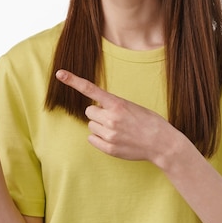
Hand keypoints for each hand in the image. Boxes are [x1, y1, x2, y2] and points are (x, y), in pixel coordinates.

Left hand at [55, 69, 179, 163]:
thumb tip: (96, 109)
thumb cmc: (149, 122)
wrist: (162, 143)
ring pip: (91, 126)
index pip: (91, 90)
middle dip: (98, 113)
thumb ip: (113, 106)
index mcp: (118, 104)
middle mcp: (111, 118)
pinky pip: (92, 139)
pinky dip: (99, 138)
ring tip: (118, 129)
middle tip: (114, 117)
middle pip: (89, 111)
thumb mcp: (132, 106)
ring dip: (100, 126)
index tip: (60, 74)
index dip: (73, 81)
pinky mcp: (109, 148)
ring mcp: (109, 134)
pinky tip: (114, 138)